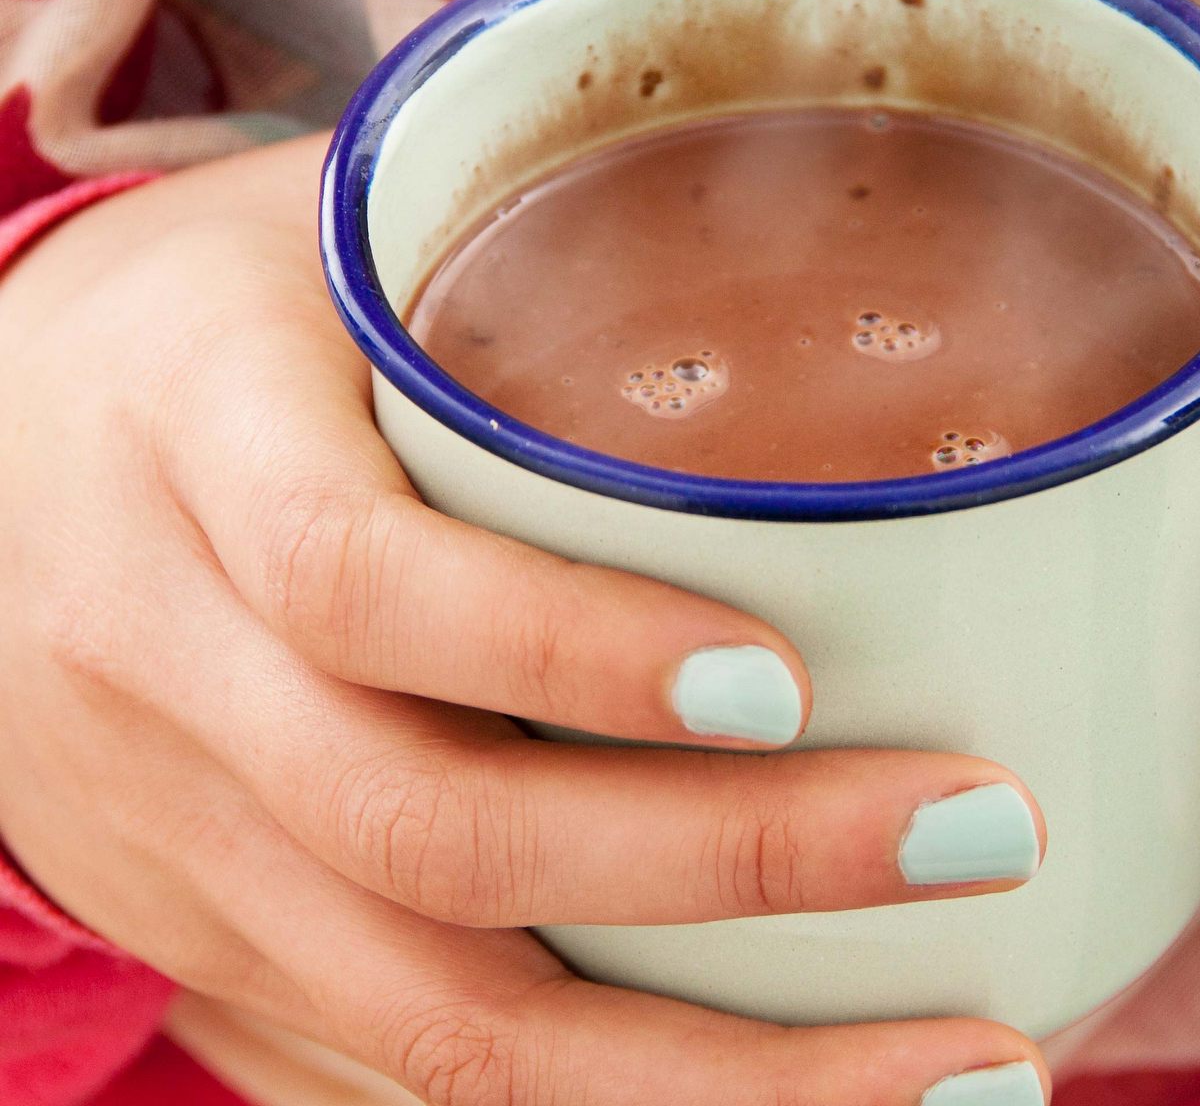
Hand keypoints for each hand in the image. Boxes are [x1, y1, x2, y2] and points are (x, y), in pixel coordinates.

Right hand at [0, 136, 1049, 1104]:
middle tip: (985, 830)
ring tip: (967, 1064)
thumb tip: (808, 231)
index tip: (789, 680)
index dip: (565, 650)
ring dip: (713, 1081)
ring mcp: (172, 841)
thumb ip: (515, 254)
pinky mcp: (205, 940)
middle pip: (426, 832)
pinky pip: (390, 1080)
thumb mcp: (324, 238)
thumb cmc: (219, 316)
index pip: (355, 576)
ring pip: (425, 1025)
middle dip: (730, 863)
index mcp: (189, 447)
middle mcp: (159, 669)